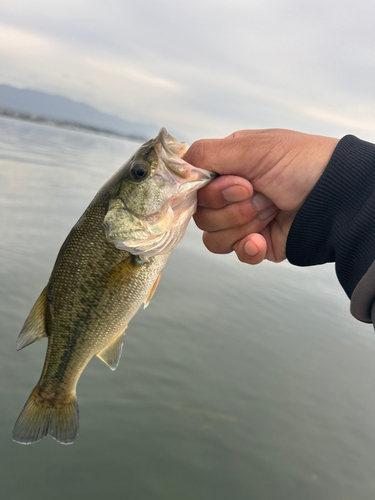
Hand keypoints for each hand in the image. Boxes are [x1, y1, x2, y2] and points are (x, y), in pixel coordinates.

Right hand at [184, 129, 338, 263]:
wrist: (334, 199)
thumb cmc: (300, 164)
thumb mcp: (252, 148)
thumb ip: (207, 153)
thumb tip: (177, 163)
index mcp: (227, 168)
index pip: (193, 186)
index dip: (210, 191)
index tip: (238, 183)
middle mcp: (230, 194)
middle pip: (201, 214)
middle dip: (232, 207)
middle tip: (260, 193)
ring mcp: (242, 221)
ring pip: (213, 236)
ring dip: (243, 224)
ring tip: (270, 211)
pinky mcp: (254, 244)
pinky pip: (233, 253)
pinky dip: (248, 247)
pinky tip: (263, 238)